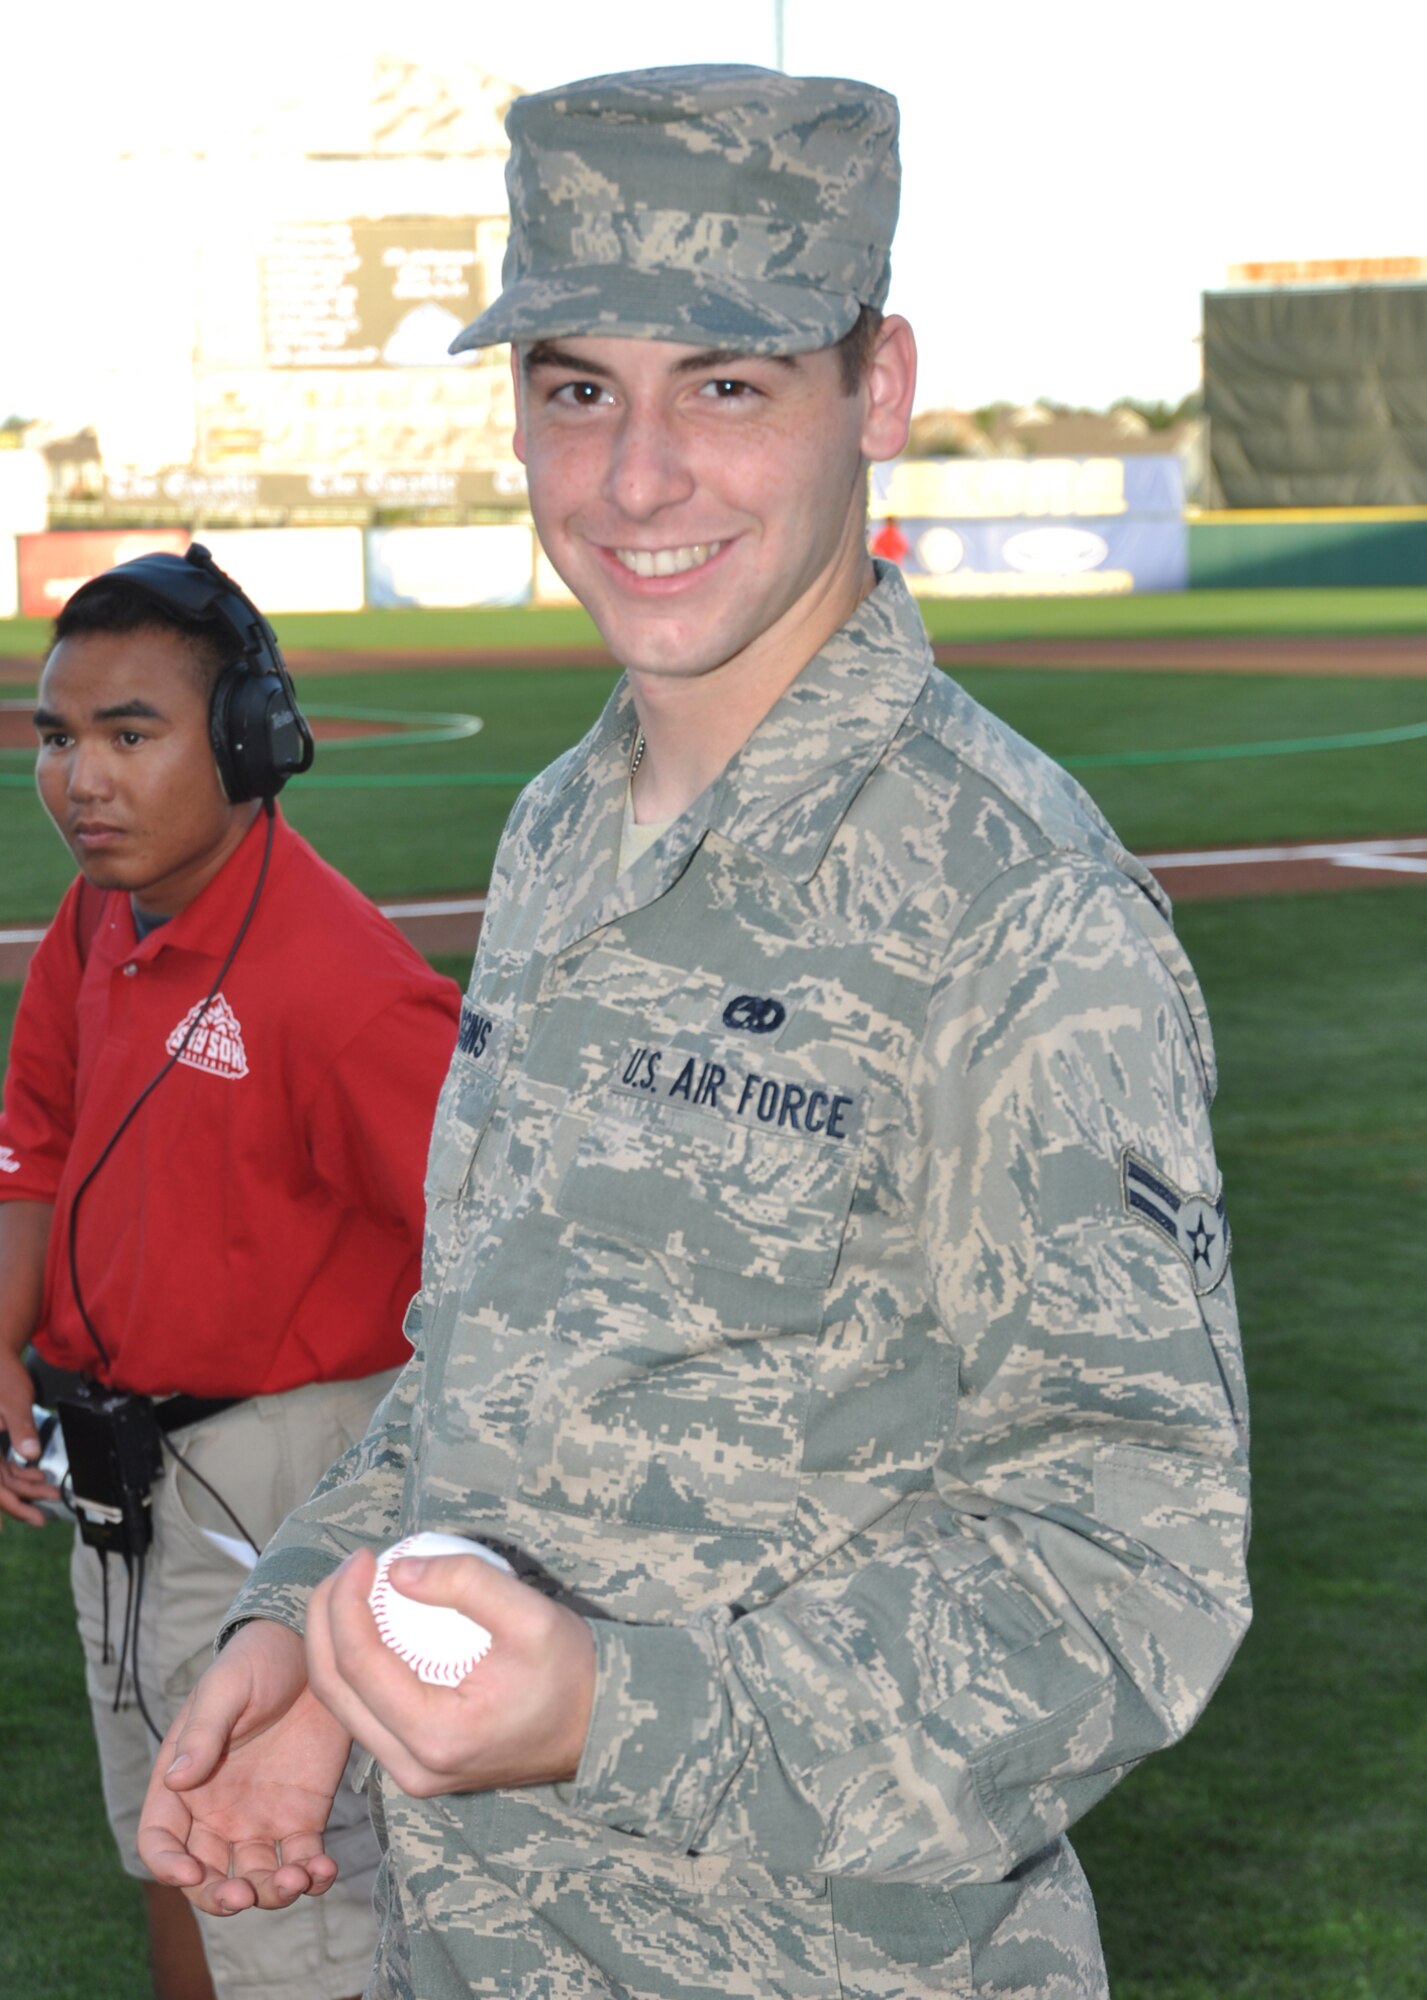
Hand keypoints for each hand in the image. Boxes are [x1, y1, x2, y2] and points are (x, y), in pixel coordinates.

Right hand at [0, 1349, 56, 1527]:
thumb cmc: (3, 1376)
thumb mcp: (14, 1402)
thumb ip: (22, 1428)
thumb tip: (31, 1454)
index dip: (3, 1504)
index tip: (11, 1525)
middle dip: (20, 1502)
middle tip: (42, 1517)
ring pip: (3, 1477)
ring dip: (26, 1488)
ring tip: (52, 1495)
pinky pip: (5, 1466)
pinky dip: (22, 1473)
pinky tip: (41, 1477)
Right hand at [138, 1619, 354, 1914]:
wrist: (315, 1648)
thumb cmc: (258, 1661)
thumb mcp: (225, 1687)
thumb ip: (203, 1732)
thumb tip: (177, 1780)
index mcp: (182, 1782)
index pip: (159, 1839)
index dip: (167, 1866)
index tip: (192, 1874)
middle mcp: (216, 1812)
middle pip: (205, 1876)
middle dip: (220, 1896)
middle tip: (245, 1894)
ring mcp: (261, 1818)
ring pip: (255, 1878)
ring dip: (271, 1893)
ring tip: (297, 1878)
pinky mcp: (303, 1816)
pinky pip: (302, 1861)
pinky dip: (311, 1877)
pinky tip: (324, 1870)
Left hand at [305, 1547, 595, 1798]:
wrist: (598, 1726)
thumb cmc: (571, 1671)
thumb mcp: (531, 1615)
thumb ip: (467, 1584)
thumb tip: (399, 1571)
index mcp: (437, 1736)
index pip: (360, 1666)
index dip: (346, 1604)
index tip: (365, 1557)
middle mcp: (414, 1767)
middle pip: (335, 1691)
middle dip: (324, 1621)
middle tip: (346, 1568)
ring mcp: (413, 1774)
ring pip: (343, 1707)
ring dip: (334, 1642)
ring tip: (352, 1588)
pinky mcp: (418, 1766)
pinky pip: (366, 1714)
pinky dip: (356, 1666)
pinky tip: (372, 1622)